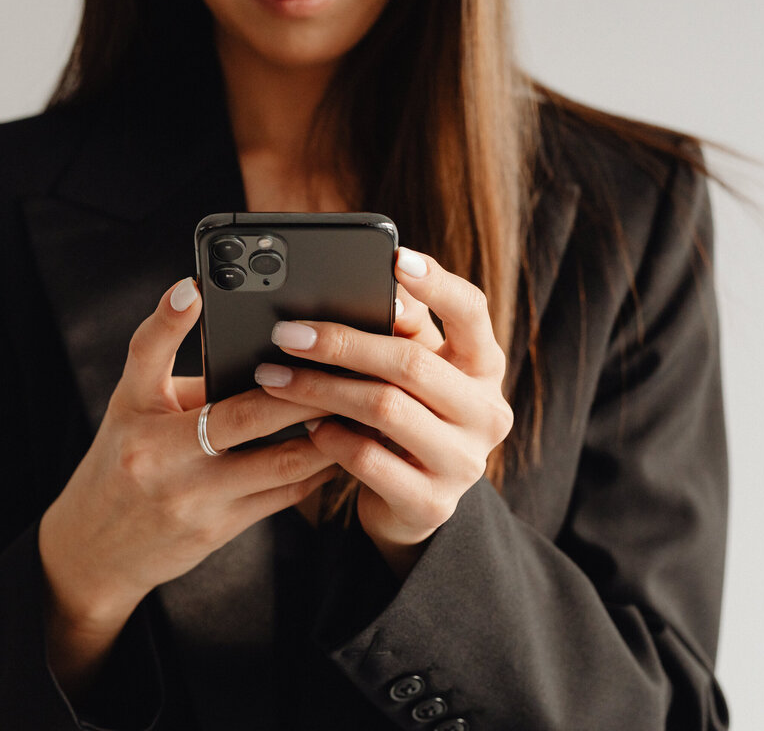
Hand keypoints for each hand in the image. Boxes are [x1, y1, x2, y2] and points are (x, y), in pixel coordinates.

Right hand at [38, 277, 336, 687]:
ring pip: (279, 463)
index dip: (169, 320)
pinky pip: (282, 496)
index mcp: (135, 411)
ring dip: (326, 435)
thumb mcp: (134, 411)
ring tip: (359, 406)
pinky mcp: (218, 529)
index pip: (146, 355)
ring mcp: (192, 497)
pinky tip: (343, 447)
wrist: (96, 551)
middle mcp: (159, 454)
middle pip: (242, 415)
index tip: (194, 288)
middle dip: (302, 390)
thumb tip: (256, 347)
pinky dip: (318, 469)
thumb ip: (184, 377)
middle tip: (342, 365)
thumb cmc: (122, 463)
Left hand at [253, 247, 513, 576]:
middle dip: (342, 343)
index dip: (436, 283)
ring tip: (275, 378)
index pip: (472, 312)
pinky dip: (331, 438)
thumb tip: (381, 287)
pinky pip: (369, 459)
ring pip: (385, 409)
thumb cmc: (406, 419)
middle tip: (286, 334)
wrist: (414, 505)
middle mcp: (487, 412)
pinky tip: (307, 426)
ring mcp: (464, 461)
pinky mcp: (432, 503)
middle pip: (411, 362)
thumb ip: (401, 332)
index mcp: (485, 367)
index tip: (394, 257)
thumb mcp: (408, 373)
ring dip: (320, 390)